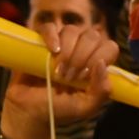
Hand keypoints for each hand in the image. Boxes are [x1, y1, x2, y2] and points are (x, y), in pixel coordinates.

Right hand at [0, 24, 117, 138]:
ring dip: (67, 51)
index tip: (84, 77)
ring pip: (72, 30)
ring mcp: (61, 44)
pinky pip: (49, 27)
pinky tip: (52, 51)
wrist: (29, 112)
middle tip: (69, 77)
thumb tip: (102, 63)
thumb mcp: (85, 108)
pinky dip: (52, 36)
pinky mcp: (41, 41)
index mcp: (95, 63)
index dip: (98, 57)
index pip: (109, 47)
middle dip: (81, 57)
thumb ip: (101, 91)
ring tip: (58, 72)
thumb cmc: (59, 110)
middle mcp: (81, 50)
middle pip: (91, 36)